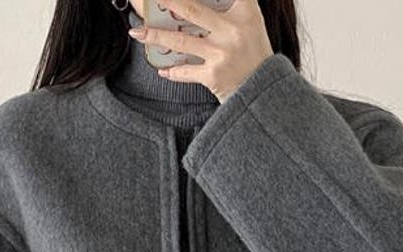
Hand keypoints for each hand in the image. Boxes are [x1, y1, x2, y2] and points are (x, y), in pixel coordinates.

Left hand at [128, 0, 273, 102]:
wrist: (265, 91)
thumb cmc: (255, 55)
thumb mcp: (252, 23)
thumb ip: (236, 5)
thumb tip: (205, 4)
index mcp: (245, 12)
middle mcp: (232, 30)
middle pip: (192, 8)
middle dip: (167, 0)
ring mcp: (220, 53)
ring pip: (180, 40)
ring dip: (155, 35)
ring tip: (137, 32)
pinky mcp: (212, 76)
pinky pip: (186, 72)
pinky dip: (172, 72)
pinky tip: (162, 70)